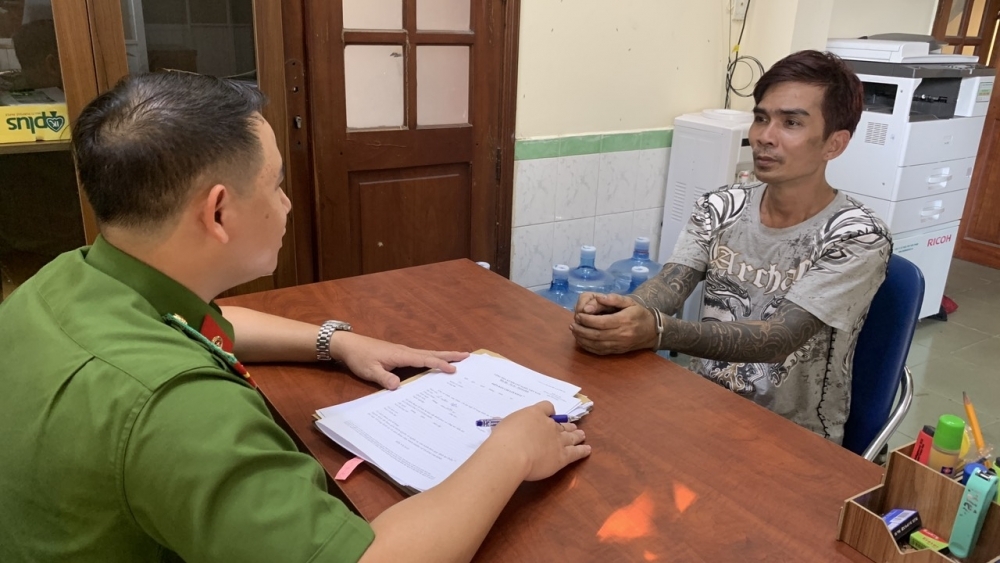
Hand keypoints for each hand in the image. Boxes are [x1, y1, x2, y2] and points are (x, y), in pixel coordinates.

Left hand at [331, 332, 468, 389]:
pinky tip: (434, 364)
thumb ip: (384, 378)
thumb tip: (399, 386)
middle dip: (449, 355)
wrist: (348, 345)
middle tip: (467, 356)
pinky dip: (432, 358)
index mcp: (401, 354)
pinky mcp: (399, 355)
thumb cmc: (359, 357)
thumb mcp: (369, 370)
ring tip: (458, 358)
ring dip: (442, 356)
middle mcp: (405, 351)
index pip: (425, 359)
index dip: (440, 364)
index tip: (454, 370)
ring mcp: (403, 352)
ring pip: (427, 354)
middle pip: (431, 353)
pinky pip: (420, 357)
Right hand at [489, 401, 590, 481]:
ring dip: (577, 435)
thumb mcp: (502, 425)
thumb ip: (509, 426)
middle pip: (562, 423)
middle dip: (567, 425)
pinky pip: (575, 452)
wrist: (512, 454)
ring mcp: (558, 440)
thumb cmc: (503, 439)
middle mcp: (549, 425)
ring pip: (571, 435)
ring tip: (582, 435)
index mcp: (534, 414)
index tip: (550, 414)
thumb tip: (503, 426)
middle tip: (572, 427)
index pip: (546, 407)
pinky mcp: (562, 456)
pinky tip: (587, 450)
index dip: (549, 411)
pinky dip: (582, 451)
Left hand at [570, 293, 656, 354]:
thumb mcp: (630, 302)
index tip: (578, 315)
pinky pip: (600, 352)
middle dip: (582, 330)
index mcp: (624, 321)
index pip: (601, 323)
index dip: (587, 320)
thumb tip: (599, 297)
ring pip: (597, 345)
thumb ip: (614, 298)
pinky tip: (581, 340)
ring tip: (574, 331)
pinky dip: (588, 347)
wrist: (652, 331)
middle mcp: (622, 335)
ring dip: (582, 339)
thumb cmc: (639, 313)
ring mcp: (619, 345)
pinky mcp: (617, 351)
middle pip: (597, 335)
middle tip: (572, 324)